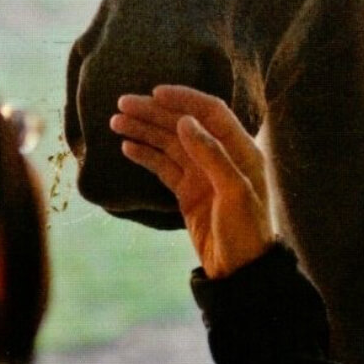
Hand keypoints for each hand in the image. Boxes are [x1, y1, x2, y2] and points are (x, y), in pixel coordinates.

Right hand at [110, 86, 273, 279]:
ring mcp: (202, 173)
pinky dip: (146, 154)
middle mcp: (220, 155)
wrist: (240, 271)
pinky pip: (163, 166)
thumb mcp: (235, 191)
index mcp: (240, 149)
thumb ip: (212, 154)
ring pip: (169, 143)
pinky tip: (127, 146)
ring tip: (116, 122)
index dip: (184, 99)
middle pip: (183, 124)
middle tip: (122, 104)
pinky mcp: (187, 191)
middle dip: (154, 112)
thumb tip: (185, 121)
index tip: (155, 92)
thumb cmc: (246, 231)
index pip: (210, 112)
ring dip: (144, 130)